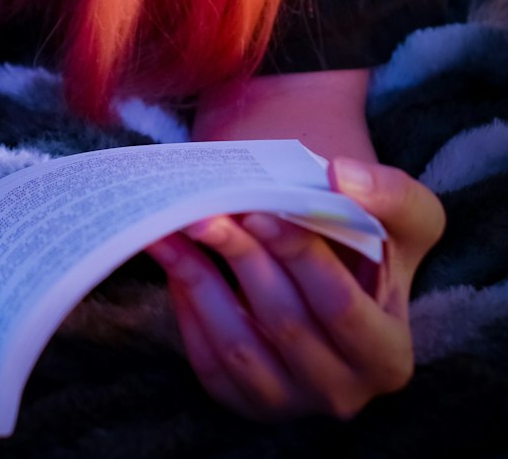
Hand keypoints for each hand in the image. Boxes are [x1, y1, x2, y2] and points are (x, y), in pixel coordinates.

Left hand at [148, 158, 444, 420]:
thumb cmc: (372, 240)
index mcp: (387, 355)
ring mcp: (290, 403)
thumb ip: (390, 193)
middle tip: (206, 212)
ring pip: (238, 346)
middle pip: (284, 323)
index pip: (339, 306)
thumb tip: (341, 177)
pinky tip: (173, 258)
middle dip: (243, 260)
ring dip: (200, 280)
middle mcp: (342, 393)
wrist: (332, 265)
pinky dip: (187, 306)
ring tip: (176, 226)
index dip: (298, 257)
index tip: (259, 211)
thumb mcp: (405, 215)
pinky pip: (207, 362)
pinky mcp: (245, 400)